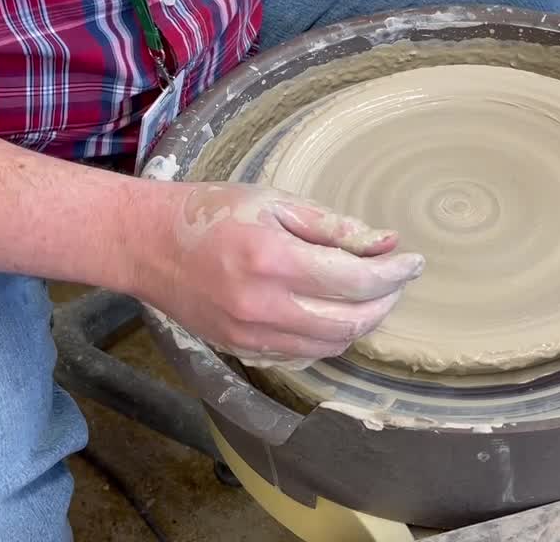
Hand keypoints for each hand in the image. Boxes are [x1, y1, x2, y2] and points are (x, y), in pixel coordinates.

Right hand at [135, 183, 424, 366]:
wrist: (146, 244)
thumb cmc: (209, 212)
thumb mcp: (274, 203)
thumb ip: (332, 226)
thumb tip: (386, 243)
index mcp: (273, 260)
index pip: (355, 280)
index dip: (394, 274)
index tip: (413, 261)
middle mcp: (263, 306)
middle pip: (351, 322)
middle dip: (385, 302)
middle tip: (397, 279)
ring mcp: (250, 335)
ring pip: (330, 346)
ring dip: (360, 324)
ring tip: (370, 295)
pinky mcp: (241, 350)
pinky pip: (302, 355)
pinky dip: (328, 338)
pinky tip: (333, 312)